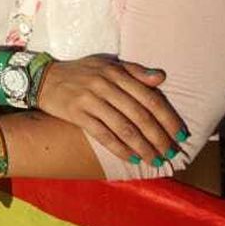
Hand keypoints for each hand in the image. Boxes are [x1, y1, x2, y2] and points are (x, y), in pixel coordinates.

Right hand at [33, 56, 187, 164]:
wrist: (43, 78)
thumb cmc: (80, 72)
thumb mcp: (107, 65)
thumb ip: (135, 71)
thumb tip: (161, 78)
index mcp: (116, 72)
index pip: (149, 97)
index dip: (168, 117)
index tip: (181, 134)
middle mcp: (105, 85)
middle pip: (139, 115)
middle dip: (159, 137)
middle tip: (171, 153)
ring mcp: (90, 99)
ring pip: (124, 127)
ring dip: (143, 147)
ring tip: (155, 160)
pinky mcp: (77, 113)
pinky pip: (103, 134)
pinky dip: (119, 148)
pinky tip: (132, 158)